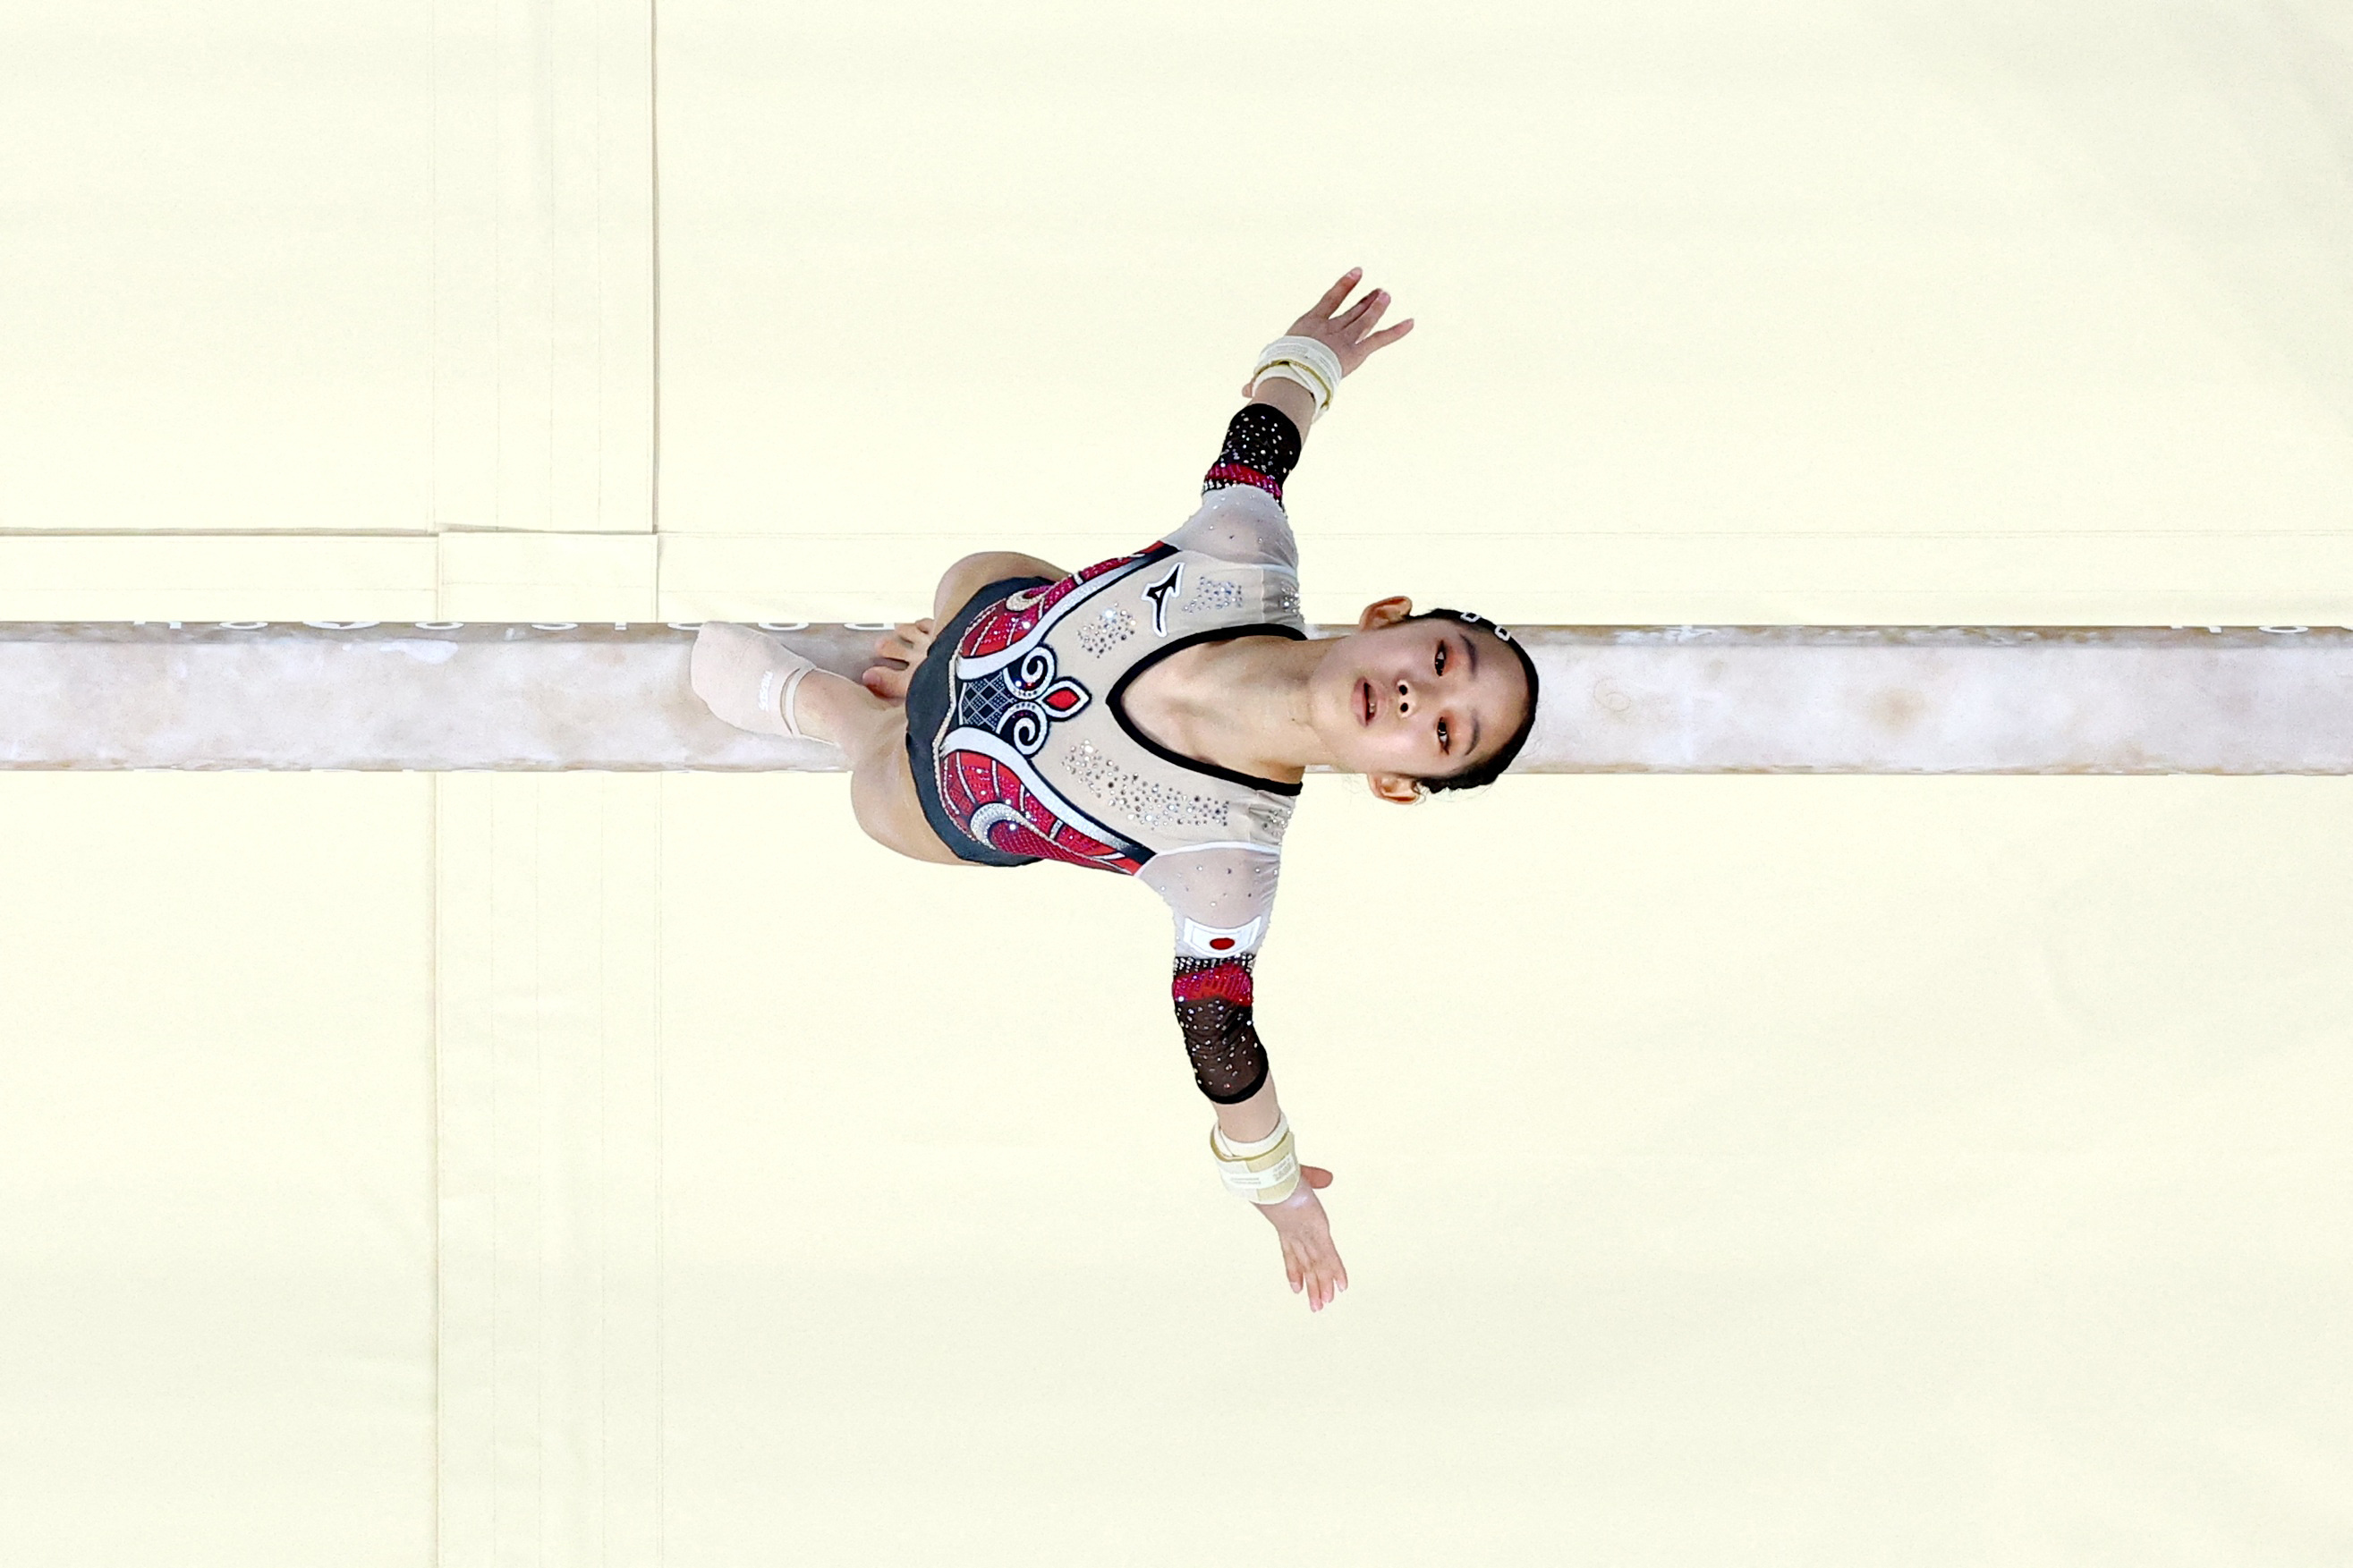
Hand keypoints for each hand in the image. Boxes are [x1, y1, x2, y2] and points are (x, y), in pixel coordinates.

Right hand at [1238, 268, 1414, 395]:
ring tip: (1387, 295)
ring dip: (1378, 307)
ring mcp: (1344, 338)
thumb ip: (1259, 381)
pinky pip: (1379, 339)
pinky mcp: (1356, 353)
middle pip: (1351, 311)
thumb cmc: (1275, 374)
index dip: (1343, 286)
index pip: (1328, 301)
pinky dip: (1396, 331)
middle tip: (1378, 291)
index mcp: (1307, 326)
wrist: (1292, 374)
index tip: (1356, 274)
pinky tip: (1411, 322)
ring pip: (1365, 319)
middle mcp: (1328, 328)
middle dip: (1365, 301)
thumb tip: (1244, 391)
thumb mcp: (1265, 374)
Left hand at [1259, 1165, 1348, 1310]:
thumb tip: (1327, 1178)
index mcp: (1286, 1222)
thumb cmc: (1275, 1171)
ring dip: (1321, 1286)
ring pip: (1316, 1266)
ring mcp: (1305, 1233)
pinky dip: (1337, 1271)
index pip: (1291, 1252)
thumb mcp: (1296, 1174)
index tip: (1295, 1288)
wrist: (1266, 1175)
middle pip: (1305, 1264)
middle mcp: (1295, 1232)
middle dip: (1310, 1286)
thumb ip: (1313, 1177)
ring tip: (1322, 1305)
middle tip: (1314, 1306)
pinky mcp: (1317, 1230)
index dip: (1294, 1270)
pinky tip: (1343, 1286)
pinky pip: (1330, 1255)